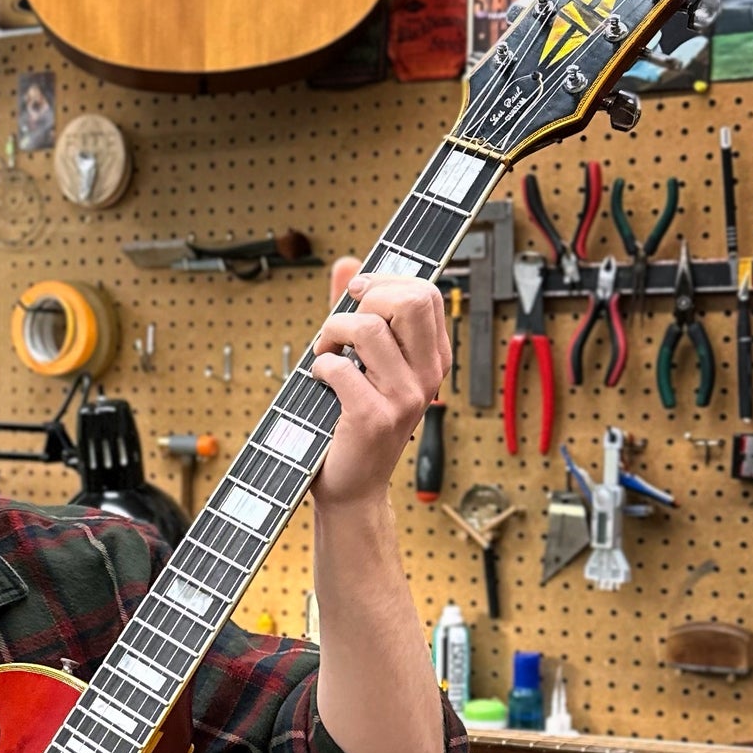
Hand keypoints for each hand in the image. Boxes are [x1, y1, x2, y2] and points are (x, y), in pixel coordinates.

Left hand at [307, 255, 449, 507]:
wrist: (353, 487)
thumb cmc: (355, 425)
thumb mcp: (365, 365)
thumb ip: (358, 314)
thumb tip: (348, 265)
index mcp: (433, 360)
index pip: (426, 294)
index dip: (386, 281)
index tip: (357, 293)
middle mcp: (427, 377)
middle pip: (410, 299)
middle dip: (365, 299)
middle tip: (341, 325)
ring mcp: (404, 398)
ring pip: (368, 328)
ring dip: (332, 333)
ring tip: (325, 354)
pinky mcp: (374, 418)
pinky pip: (340, 367)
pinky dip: (320, 367)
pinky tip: (320, 381)